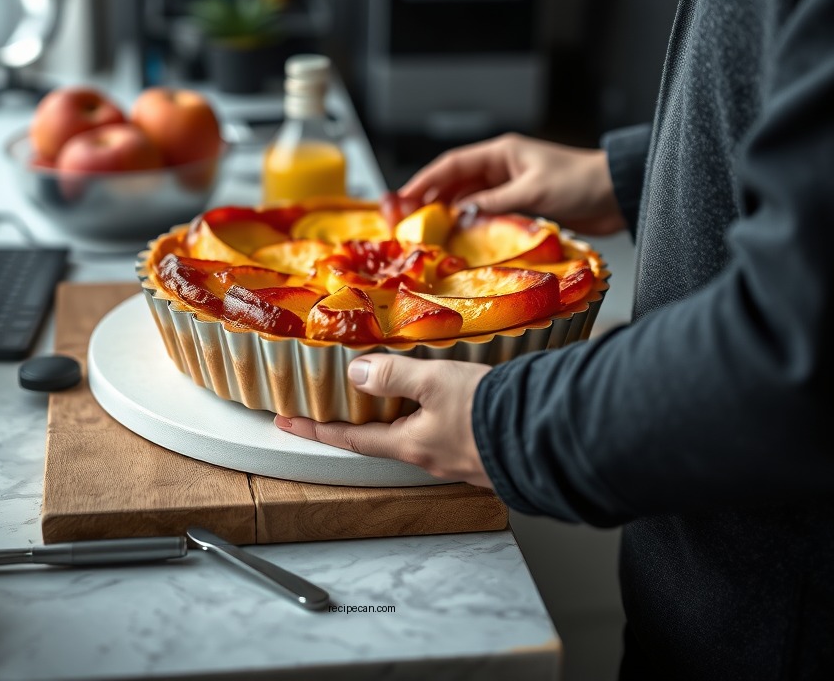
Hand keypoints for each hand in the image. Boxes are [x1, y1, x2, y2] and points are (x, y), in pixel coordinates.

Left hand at [275, 355, 493, 486]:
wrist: (547, 431)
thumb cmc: (490, 410)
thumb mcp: (435, 382)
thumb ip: (393, 376)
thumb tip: (356, 374)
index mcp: (411, 444)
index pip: (350, 438)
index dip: (316, 428)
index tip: (286, 422)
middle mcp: (429, 458)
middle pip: (382, 439)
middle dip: (357, 422)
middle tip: (336, 402)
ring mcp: (456, 459)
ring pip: (414, 435)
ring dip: (396, 417)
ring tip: (387, 393)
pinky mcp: (481, 451)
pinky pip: (443, 434)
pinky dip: (428, 417)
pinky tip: (440, 401)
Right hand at [399, 132, 625, 234]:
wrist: (614, 193)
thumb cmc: (580, 182)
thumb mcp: (534, 191)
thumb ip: (496, 202)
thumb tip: (462, 213)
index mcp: (502, 152)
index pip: (453, 164)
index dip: (426, 179)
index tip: (404, 195)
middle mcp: (502, 167)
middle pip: (456, 180)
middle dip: (430, 196)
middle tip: (406, 215)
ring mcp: (510, 185)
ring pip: (468, 197)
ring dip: (448, 211)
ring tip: (426, 228)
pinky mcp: (520, 204)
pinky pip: (486, 211)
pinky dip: (471, 221)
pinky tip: (459, 234)